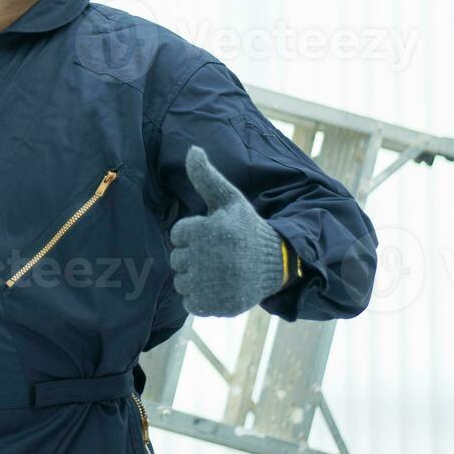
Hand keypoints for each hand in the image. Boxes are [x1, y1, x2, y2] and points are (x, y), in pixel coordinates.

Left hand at [167, 145, 286, 317]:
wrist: (277, 263)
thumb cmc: (246, 228)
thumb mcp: (228, 199)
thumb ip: (206, 176)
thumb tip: (192, 149)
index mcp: (208, 230)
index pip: (177, 235)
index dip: (194, 235)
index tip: (215, 235)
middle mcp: (209, 257)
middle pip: (177, 260)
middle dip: (194, 256)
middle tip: (219, 254)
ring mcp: (212, 283)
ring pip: (181, 282)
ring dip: (196, 278)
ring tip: (220, 270)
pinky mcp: (216, 305)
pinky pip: (190, 302)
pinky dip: (201, 298)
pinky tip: (220, 287)